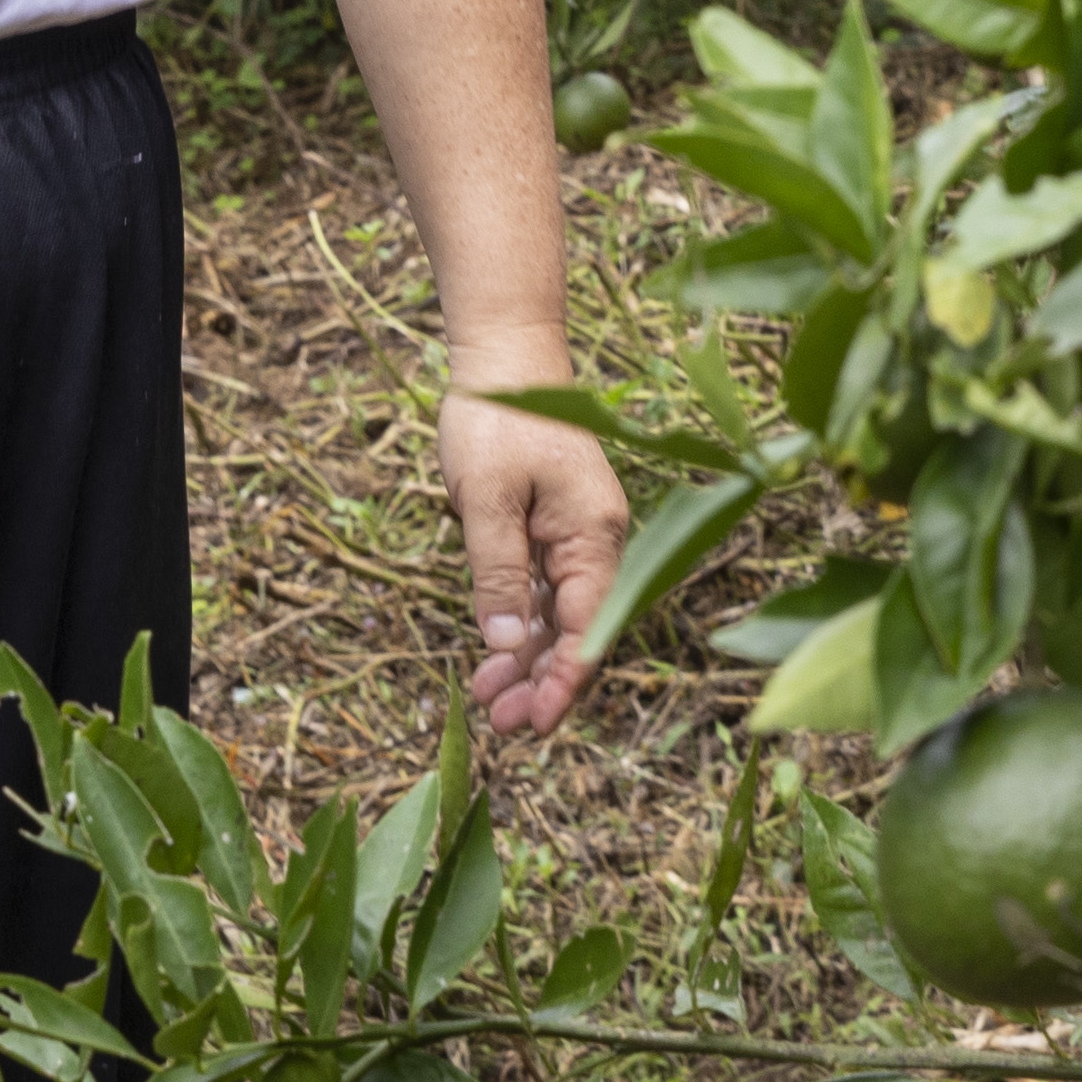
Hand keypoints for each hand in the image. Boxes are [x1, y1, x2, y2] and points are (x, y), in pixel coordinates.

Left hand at [441, 385, 628, 736]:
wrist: (506, 356)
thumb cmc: (499, 419)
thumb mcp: (486, 498)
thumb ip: (496, 571)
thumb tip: (503, 644)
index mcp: (593, 535)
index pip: (588, 629)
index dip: (564, 683)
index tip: (534, 725)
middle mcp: (595, 542)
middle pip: (578, 632)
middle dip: (543, 683)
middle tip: (500, 724)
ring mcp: (574, 538)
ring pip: (558, 618)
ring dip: (527, 661)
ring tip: (489, 700)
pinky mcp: (551, 531)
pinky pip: (543, 593)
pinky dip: (520, 625)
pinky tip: (495, 657)